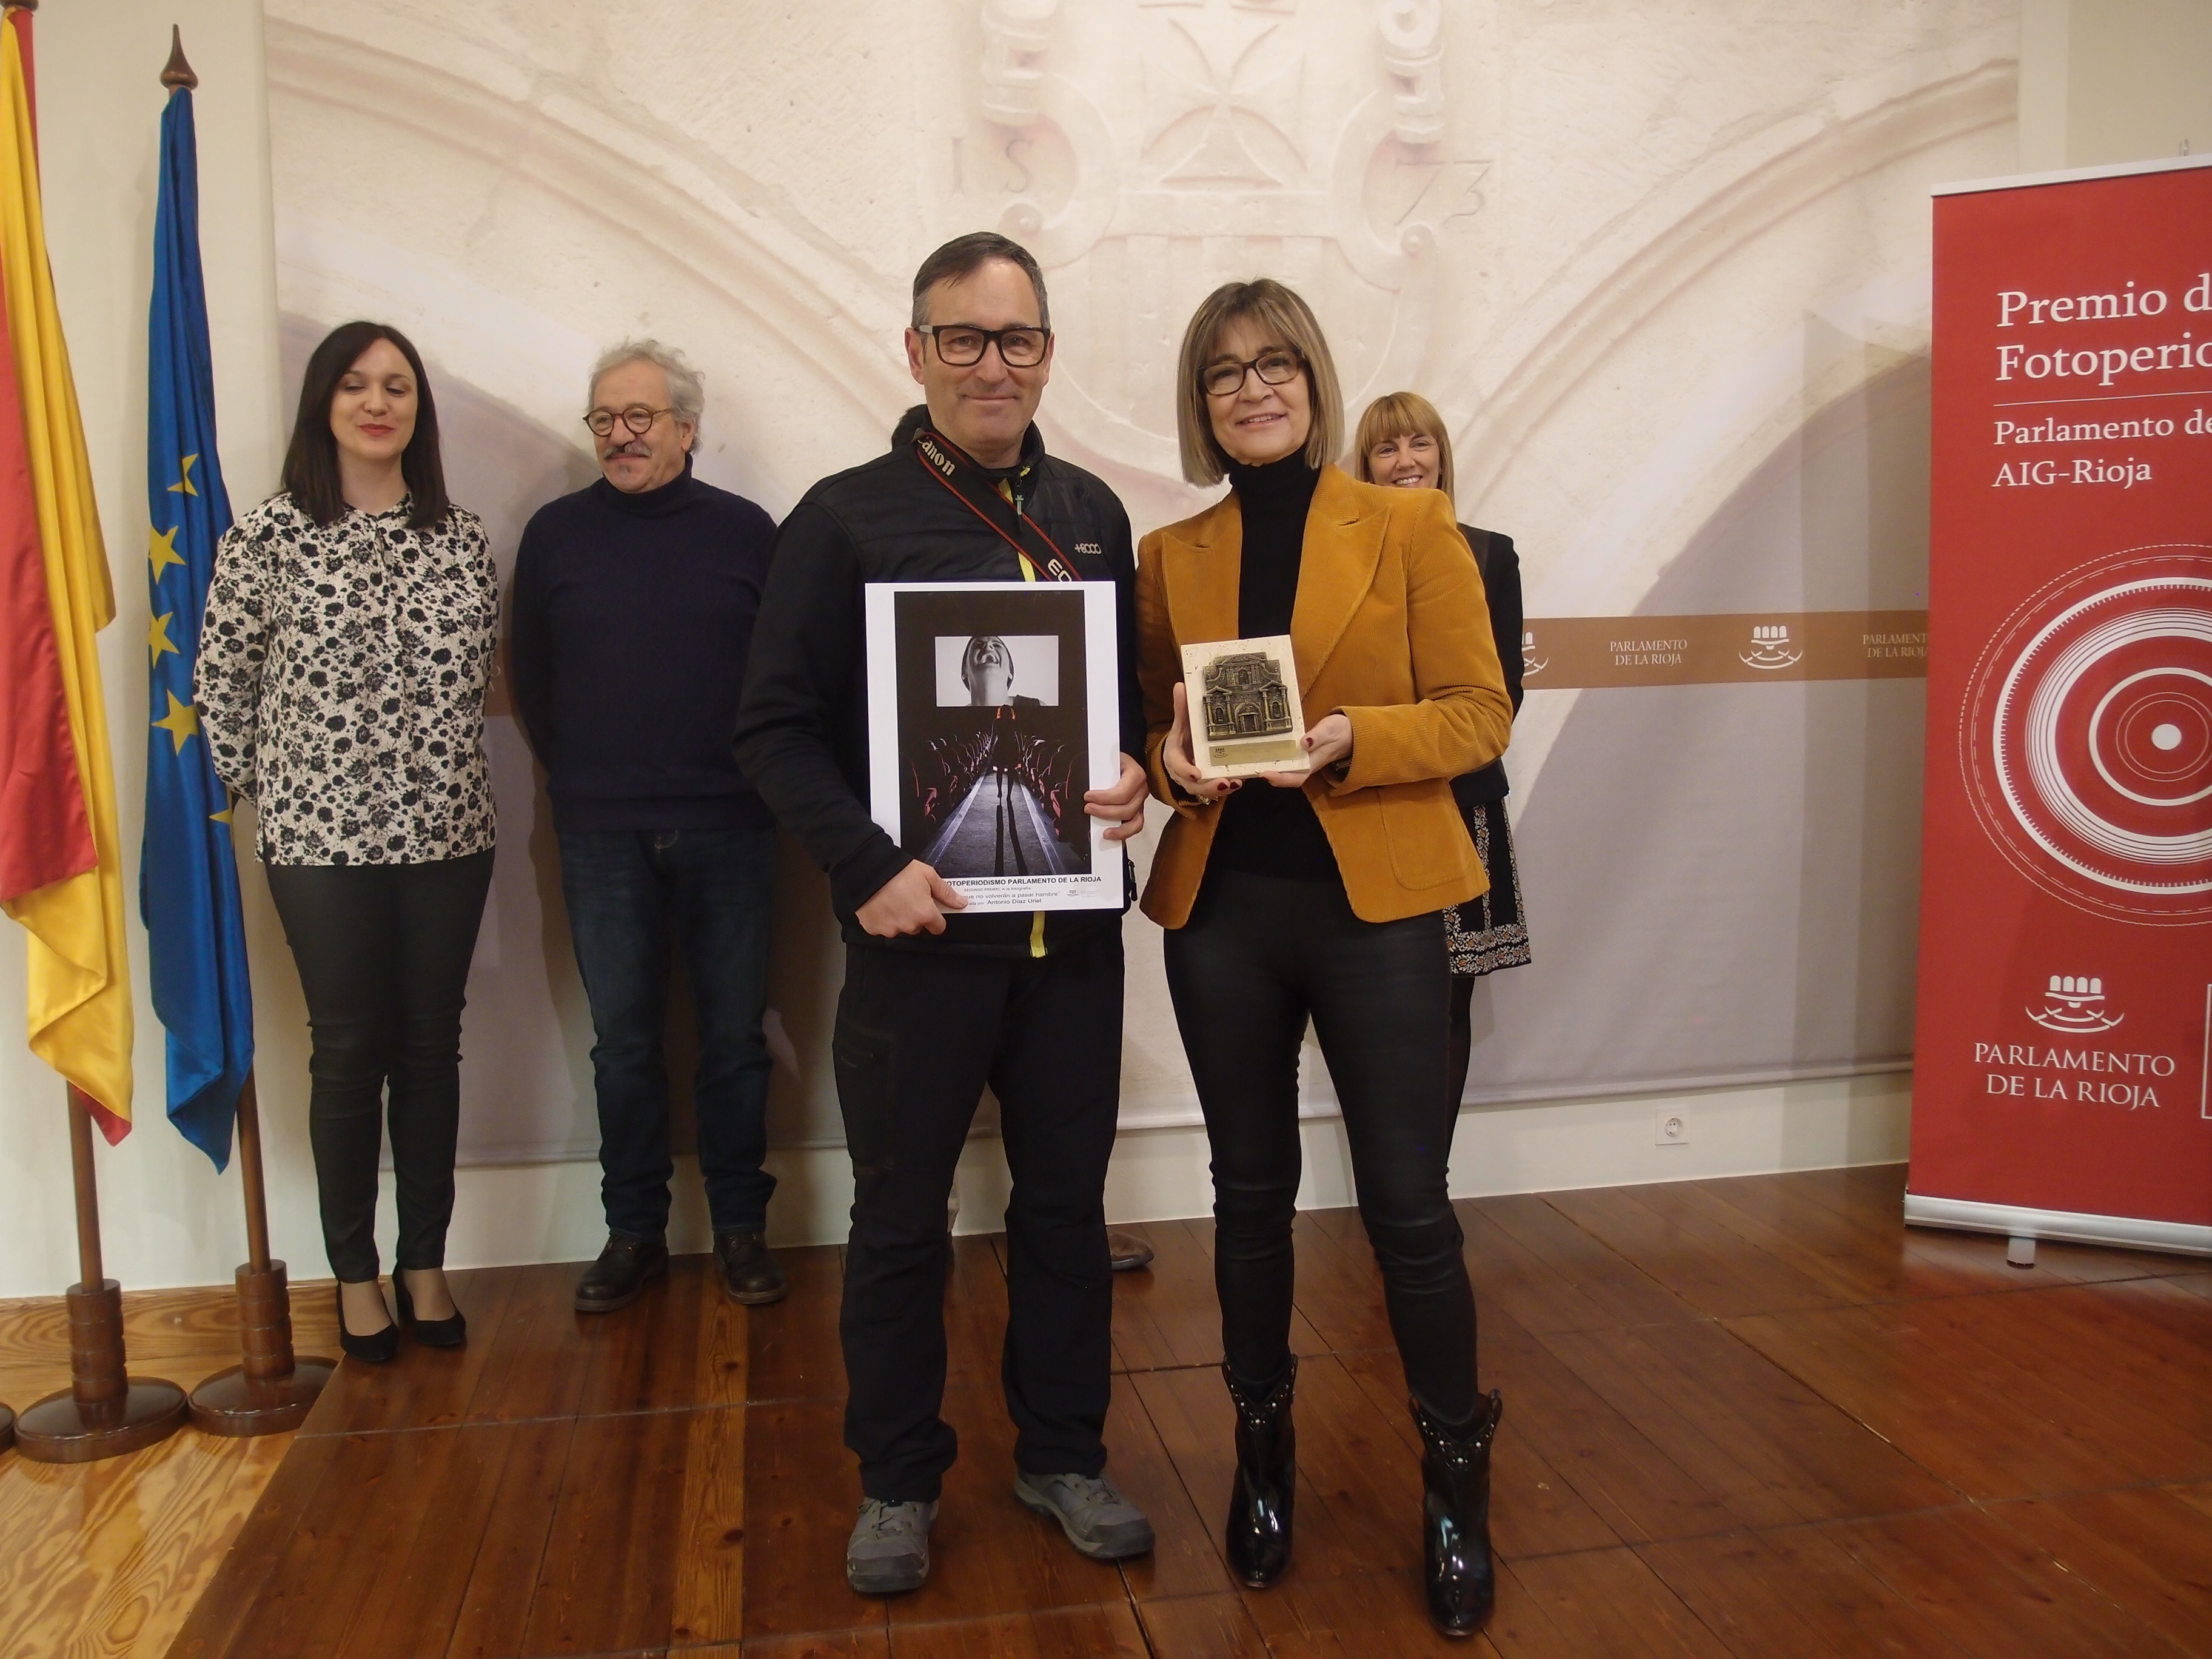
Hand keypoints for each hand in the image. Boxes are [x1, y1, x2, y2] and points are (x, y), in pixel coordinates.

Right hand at [856, 860, 966, 936]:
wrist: (868, 870)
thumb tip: (960, 902)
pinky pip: (882, 927)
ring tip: (892, 899)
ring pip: (900, 928)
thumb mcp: (928, 876)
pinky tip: (880, 904)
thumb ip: (945, 892)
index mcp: (924, 914)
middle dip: (915, 915)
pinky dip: (882, 919)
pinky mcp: (874, 929)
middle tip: (907, 898)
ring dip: (898, 917)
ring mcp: (890, 929)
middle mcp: (909, 925)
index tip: (929, 909)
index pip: (938, 927)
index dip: (935, 918)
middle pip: (917, 927)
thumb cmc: (898, 871)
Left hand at [1084, 752, 1150, 841]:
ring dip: (1118, 829)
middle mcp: (1141, 790)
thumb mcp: (1105, 759)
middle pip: (1128, 809)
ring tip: (1103, 832)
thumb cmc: (1113, 760)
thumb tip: (1075, 780)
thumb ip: (1096, 770)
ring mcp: (1141, 802)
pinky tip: (1112, 836)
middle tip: (1087, 809)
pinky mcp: (1137, 811)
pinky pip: (1135, 826)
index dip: (1104, 798)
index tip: (1087, 796)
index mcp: (1135, 774)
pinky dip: (1124, 834)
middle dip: (1105, 812)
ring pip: (1134, 821)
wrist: (1122, 761)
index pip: (1122, 792)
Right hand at [1165, 681, 1239, 801]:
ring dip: (1219, 789)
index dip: (1186, 771)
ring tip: (1235, 782)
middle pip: (1193, 785)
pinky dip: (1226, 788)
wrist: (1182, 752)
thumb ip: (1182, 708)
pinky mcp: (1206, 784)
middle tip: (1224, 781)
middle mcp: (1183, 773)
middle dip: (1208, 785)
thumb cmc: (1183, 737)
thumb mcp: (1181, 723)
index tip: (1197, 774)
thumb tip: (1180, 685)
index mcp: (1174, 757)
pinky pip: (1215, 790)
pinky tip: (1239, 781)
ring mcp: (1195, 782)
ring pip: (1204, 791)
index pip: (1177, 766)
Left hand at [1259, 712, 1352, 787]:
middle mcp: (1306, 765)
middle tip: (1250, 770)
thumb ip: (1317, 737)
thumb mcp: (1329, 730)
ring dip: (1269, 769)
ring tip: (1251, 764)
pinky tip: (1262, 754)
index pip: (1296, 777)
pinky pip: (1286, 761)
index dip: (1280, 779)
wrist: (1350, 732)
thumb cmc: (1339, 731)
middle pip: (1286, 777)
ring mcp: (1303, 761)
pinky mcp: (1300, 754)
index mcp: (1313, 763)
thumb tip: (1304, 743)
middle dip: (1269, 777)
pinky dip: (1274, 759)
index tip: (1265, 774)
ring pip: (1285, 770)